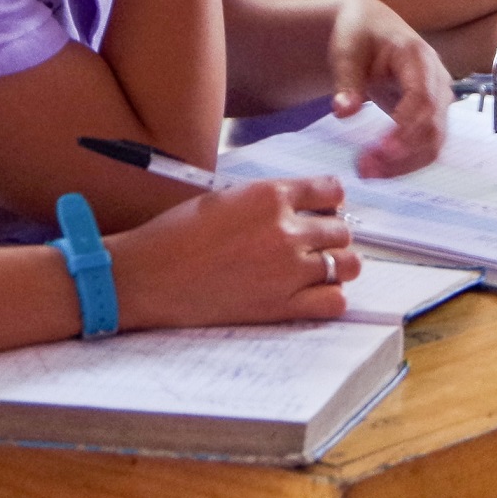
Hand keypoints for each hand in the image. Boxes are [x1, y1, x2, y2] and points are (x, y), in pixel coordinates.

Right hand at [109, 178, 359, 328]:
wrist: (149, 276)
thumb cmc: (177, 234)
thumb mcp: (226, 198)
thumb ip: (267, 200)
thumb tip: (298, 206)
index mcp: (271, 195)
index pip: (332, 191)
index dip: (329, 201)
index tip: (321, 211)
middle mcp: (287, 230)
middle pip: (342, 229)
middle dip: (330, 235)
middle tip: (311, 244)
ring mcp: (288, 270)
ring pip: (348, 264)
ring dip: (337, 264)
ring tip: (317, 269)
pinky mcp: (281, 306)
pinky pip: (335, 302)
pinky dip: (330, 297)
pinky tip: (310, 294)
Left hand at [327, 0, 450, 177]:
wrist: (373, 29)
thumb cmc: (360, 35)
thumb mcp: (346, 51)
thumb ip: (346, 80)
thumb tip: (344, 112)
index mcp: (419, 57)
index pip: (423, 98)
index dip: (406, 127)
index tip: (381, 150)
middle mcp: (438, 80)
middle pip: (433, 126)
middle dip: (402, 153)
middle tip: (364, 168)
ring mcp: (439, 100)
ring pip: (434, 142)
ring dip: (404, 164)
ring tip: (367, 172)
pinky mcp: (432, 116)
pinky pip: (427, 145)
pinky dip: (406, 162)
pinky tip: (379, 169)